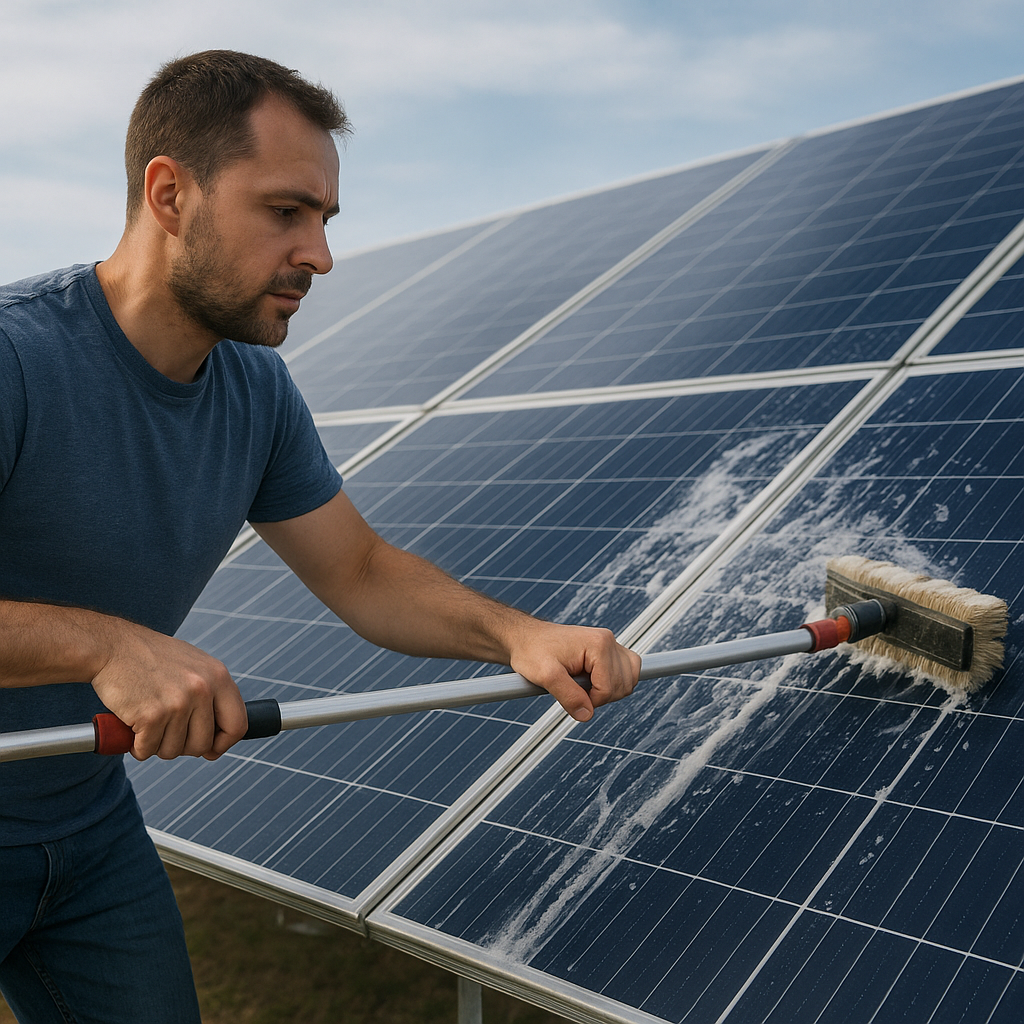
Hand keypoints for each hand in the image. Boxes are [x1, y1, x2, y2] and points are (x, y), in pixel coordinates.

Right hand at [90, 622, 247, 760]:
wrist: (112, 646)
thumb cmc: (150, 658)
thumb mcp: (194, 666)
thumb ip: (211, 695)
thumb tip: (221, 737)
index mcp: (218, 676)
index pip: (238, 724)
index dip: (224, 743)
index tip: (212, 749)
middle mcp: (203, 689)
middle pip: (203, 744)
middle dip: (183, 746)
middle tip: (166, 732)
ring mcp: (178, 703)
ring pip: (174, 750)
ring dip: (157, 744)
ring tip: (149, 722)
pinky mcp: (151, 716)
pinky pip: (148, 750)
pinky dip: (138, 746)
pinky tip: (133, 725)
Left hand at [507, 621, 640, 721]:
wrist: (526, 639)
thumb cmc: (532, 651)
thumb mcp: (546, 676)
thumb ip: (568, 697)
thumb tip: (587, 715)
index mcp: (598, 645)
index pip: (609, 689)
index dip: (591, 701)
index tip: (571, 695)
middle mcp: (608, 641)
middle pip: (623, 686)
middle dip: (599, 696)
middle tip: (575, 689)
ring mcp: (609, 644)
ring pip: (628, 680)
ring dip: (608, 690)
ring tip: (583, 684)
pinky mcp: (608, 649)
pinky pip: (628, 670)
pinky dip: (616, 682)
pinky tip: (595, 683)